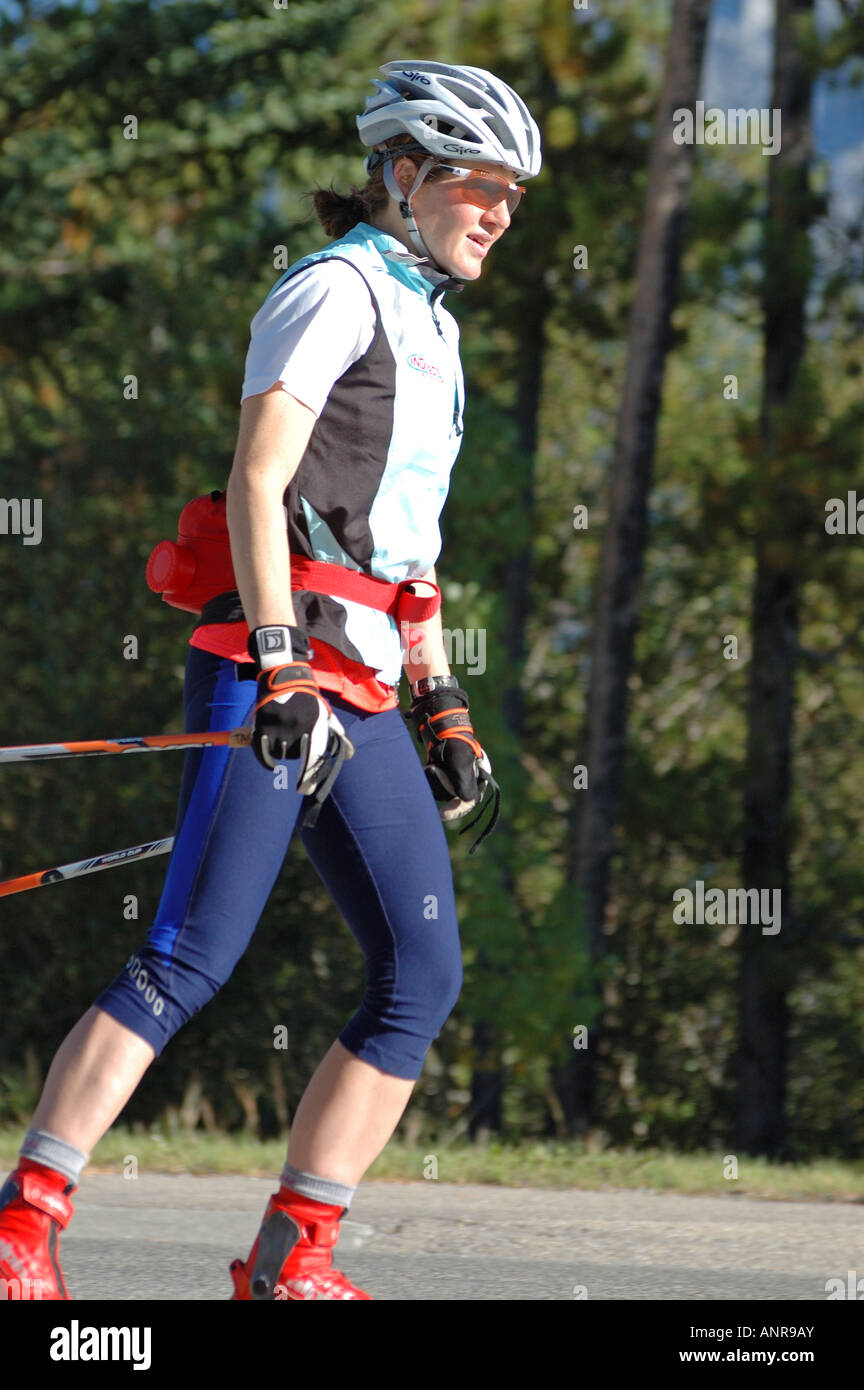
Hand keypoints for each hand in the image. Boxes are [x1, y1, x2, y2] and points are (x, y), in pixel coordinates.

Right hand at [247, 627, 352, 809]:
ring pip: (281, 754)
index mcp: (315, 723)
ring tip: (288, 741)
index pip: (313, 756)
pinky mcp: (262, 725)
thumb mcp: (326, 714)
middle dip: (302, 773)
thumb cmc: (308, 700)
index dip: (310, 776)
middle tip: (303, 787)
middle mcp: (297, 726)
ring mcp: (278, 726)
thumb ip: (339, 735)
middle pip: (297, 758)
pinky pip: (262, 752)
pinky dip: (266, 760)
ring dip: (284, 753)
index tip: (306, 789)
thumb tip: (350, 755)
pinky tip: (272, 765)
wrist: (284, 678)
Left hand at [408, 685, 499, 850]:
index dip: (458, 809)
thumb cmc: (453, 741)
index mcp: (479, 775)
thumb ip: (464, 782)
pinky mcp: (445, 771)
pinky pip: (438, 783)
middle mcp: (469, 777)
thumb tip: (466, 800)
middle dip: (444, 789)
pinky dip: (433, 778)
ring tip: (432, 767)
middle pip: (456, 796)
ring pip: (445, 791)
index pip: (470, 800)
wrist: (440, 722)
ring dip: (437, 782)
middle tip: (435, 775)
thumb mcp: (461, 762)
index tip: (443, 815)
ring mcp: (456, 774)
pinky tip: (429, 767)